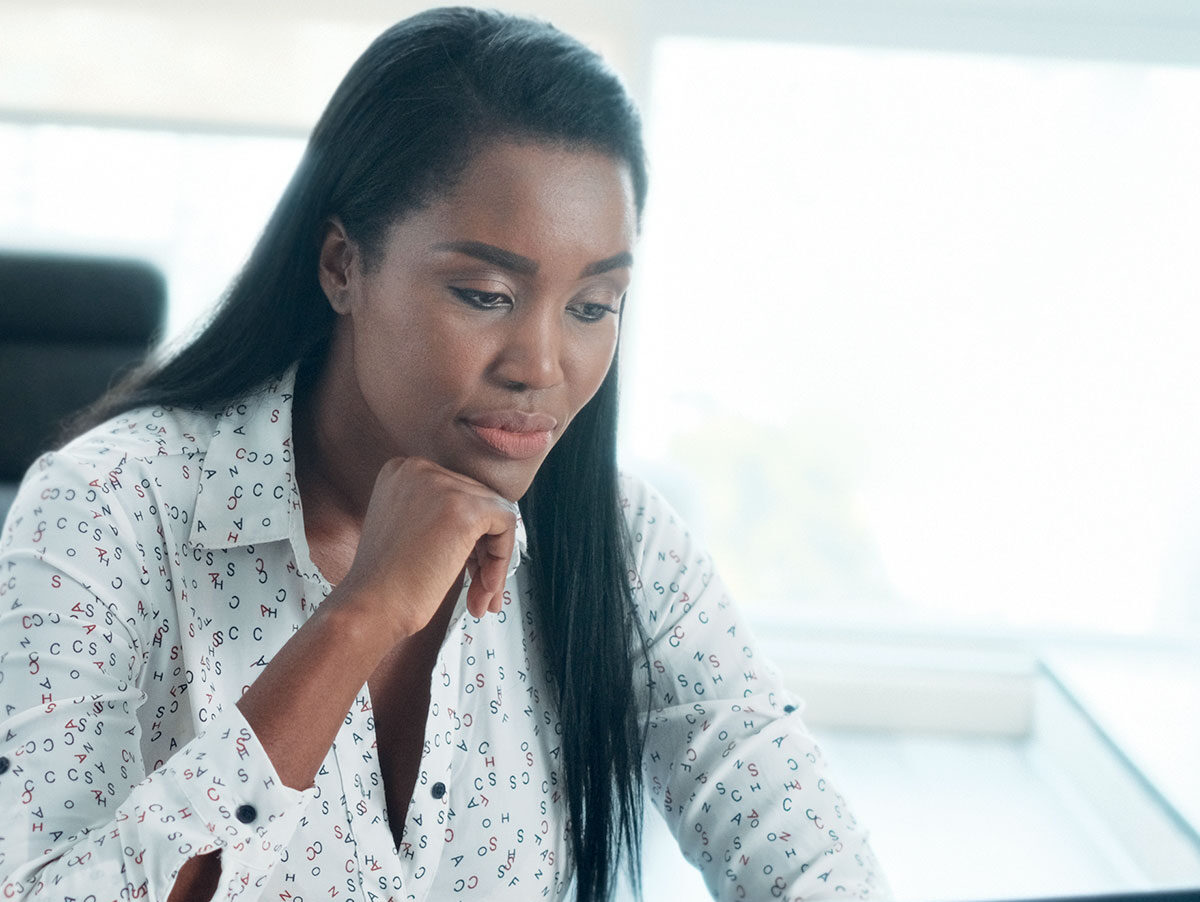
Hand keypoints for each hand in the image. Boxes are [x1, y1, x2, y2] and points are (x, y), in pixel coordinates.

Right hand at [333, 456, 517, 639]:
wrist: (370, 606)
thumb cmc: (386, 582)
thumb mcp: (408, 530)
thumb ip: (439, 514)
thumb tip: (490, 517)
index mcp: (402, 470)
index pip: (458, 492)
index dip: (467, 534)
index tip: (466, 568)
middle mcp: (419, 468)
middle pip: (479, 501)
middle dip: (483, 551)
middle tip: (480, 591)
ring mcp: (442, 485)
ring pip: (495, 514)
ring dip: (494, 561)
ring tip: (482, 598)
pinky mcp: (465, 509)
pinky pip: (506, 524)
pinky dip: (502, 559)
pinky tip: (485, 589)